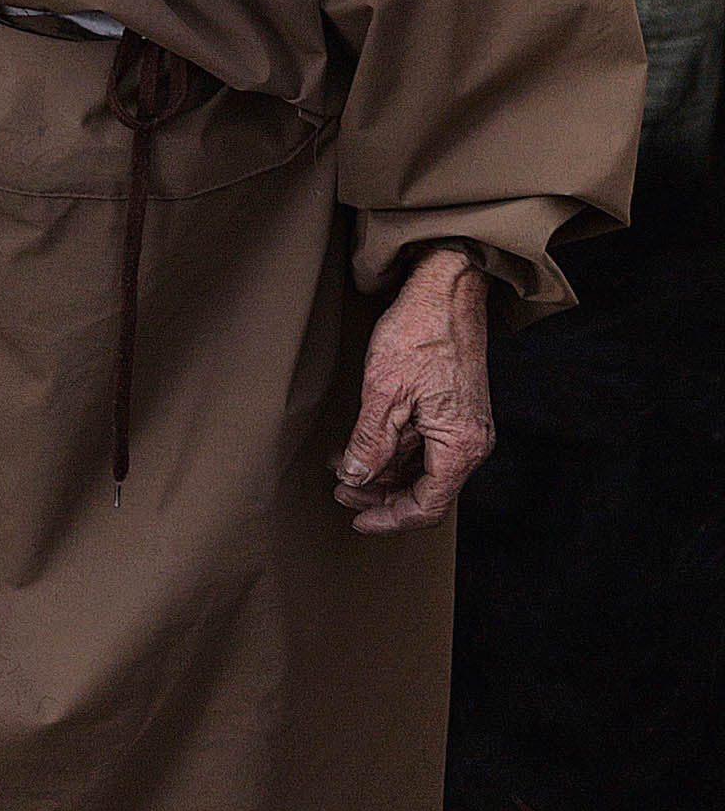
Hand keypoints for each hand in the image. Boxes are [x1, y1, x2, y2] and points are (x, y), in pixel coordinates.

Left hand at [334, 243, 492, 534]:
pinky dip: (395, 450)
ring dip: (384, 473)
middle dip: (380, 496)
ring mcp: (464, 426)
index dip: (389, 519)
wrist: (448, 288)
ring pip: (423, 469)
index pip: (427, 506)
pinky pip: (425, 445)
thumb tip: (355, 478)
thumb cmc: (422, 331)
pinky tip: (365, 445)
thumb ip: (370, 442)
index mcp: (459, 445)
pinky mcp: (456, 410)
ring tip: (344, 468)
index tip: (357, 521)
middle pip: (425, 491)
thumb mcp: (384, 391)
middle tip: (341, 492)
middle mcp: (469, 442)